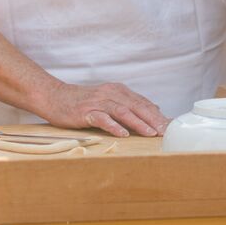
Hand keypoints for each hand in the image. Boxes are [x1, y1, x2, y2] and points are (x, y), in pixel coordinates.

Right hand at [34, 79, 166, 137]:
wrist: (54, 97)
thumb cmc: (83, 102)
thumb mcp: (108, 99)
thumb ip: (129, 104)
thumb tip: (154, 110)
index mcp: (118, 91)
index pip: (142, 102)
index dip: (157, 114)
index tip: (171, 126)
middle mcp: (110, 93)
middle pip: (136, 105)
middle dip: (153, 119)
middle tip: (165, 131)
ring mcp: (98, 102)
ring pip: (122, 111)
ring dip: (138, 122)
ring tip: (150, 133)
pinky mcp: (85, 112)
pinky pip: (102, 118)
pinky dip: (113, 126)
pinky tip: (123, 134)